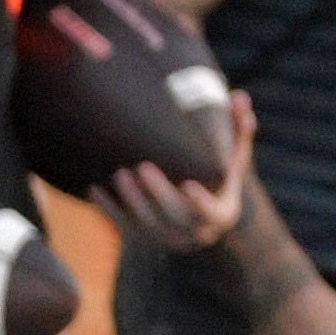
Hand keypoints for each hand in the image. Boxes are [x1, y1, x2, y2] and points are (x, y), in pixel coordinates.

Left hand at [98, 89, 250, 252]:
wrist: (200, 203)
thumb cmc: (218, 170)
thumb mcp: (233, 152)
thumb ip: (237, 127)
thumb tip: (240, 97)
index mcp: (222, 213)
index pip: (212, 213)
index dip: (200, 203)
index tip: (188, 185)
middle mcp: (196, 232)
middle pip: (176, 217)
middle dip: (158, 194)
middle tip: (142, 167)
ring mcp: (169, 237)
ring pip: (148, 225)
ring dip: (132, 202)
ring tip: (120, 173)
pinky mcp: (145, 237)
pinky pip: (125, 226)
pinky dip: (109, 209)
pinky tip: (95, 189)